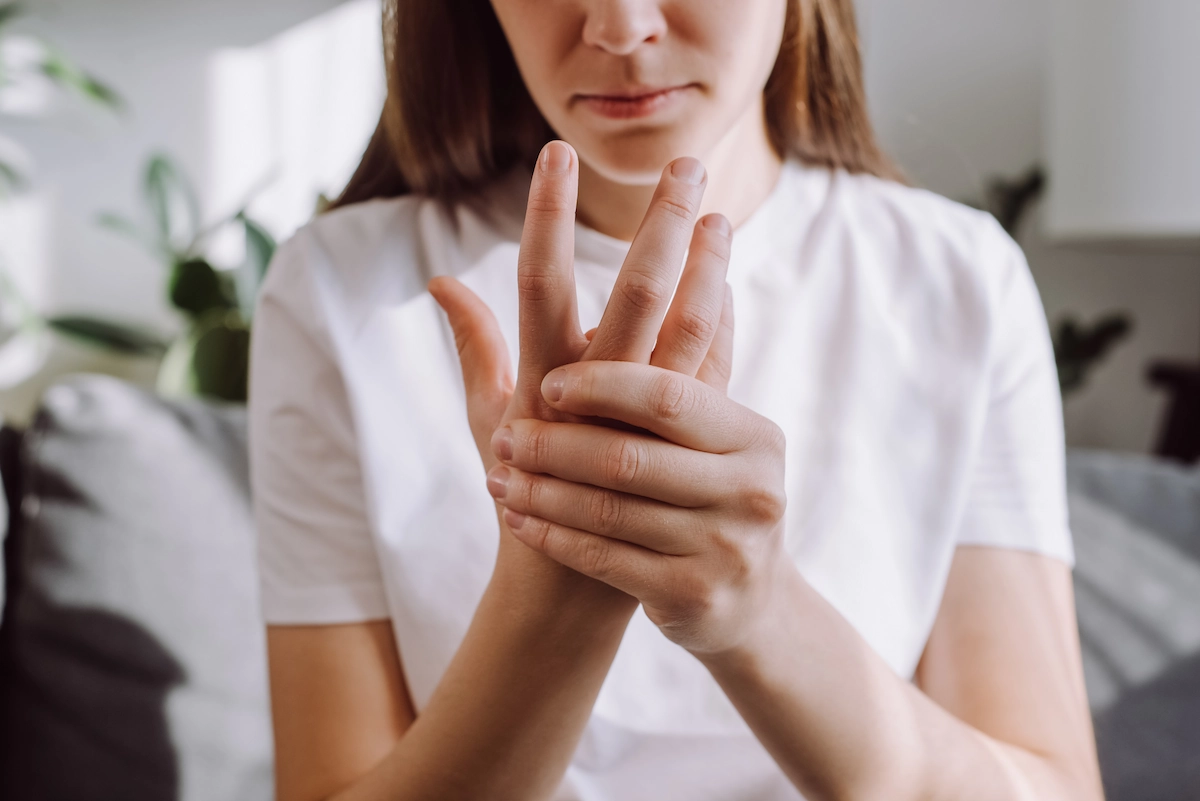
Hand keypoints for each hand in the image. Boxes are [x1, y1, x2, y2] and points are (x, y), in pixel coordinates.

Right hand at [428, 140, 734, 594]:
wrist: (570, 582)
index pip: (539, 281)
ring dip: (708, 267)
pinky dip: (719, 324)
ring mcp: (644, 422)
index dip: (546, 216)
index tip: (557, 153)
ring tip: (721, 210)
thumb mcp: (487, 417)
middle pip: (635, 294)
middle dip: (661, 225)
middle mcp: (594, 395)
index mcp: (539, 380)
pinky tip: (726, 280)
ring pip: (688, 330)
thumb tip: (441, 279)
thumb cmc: (521, 491)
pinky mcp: (681, 445)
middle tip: (685, 164)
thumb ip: (473, 343)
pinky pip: (708, 374)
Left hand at [485, 359, 790, 655]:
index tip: (548, 382)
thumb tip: (711, 222)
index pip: (668, 396)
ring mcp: (724, 546)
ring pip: (609, 511)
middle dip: (559, 443)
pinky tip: (518, 519)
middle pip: (630, 456)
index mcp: (748, 433)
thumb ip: (701, 339)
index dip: (605, 386)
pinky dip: (554, 535)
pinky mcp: (693, 596)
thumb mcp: (713, 428)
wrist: (747, 601)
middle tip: (505, 434)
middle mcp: (747, 488)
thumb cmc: (712, 492)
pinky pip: (604, 560)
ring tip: (497, 472)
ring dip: (543, 490)